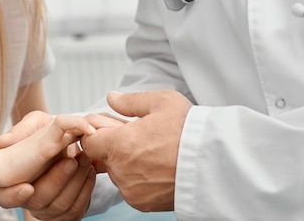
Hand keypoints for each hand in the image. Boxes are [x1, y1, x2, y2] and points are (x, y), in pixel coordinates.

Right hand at [0, 111, 96, 219]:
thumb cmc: (48, 132)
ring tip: (85, 160)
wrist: (71, 140)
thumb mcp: (35, 124)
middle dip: (57, 180)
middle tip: (71, 160)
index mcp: (12, 179)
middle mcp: (28, 198)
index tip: (28, 187)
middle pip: (38, 201)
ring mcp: (47, 209)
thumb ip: (22, 130)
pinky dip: (86, 190)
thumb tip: (1, 143)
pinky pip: (76, 210)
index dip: (14, 196)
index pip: (4, 197)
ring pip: (60, 205)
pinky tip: (90, 171)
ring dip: (76, 182)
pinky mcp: (66, 213)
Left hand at [80, 90, 191, 211]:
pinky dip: (139, 180)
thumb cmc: (190, 132)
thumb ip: (130, 101)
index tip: (113, 130)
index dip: (98, 134)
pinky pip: (130, 189)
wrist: (215, 164)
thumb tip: (112, 98)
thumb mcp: (161, 102)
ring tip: (152, 153)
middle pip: (103, 158)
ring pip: (117, 174)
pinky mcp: (142, 204)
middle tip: (139, 139)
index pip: (88, 142)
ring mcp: (131, 190)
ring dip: (127, 165)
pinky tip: (158, 169)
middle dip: (115, 148)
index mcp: (119, 144)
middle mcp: (121, 171)